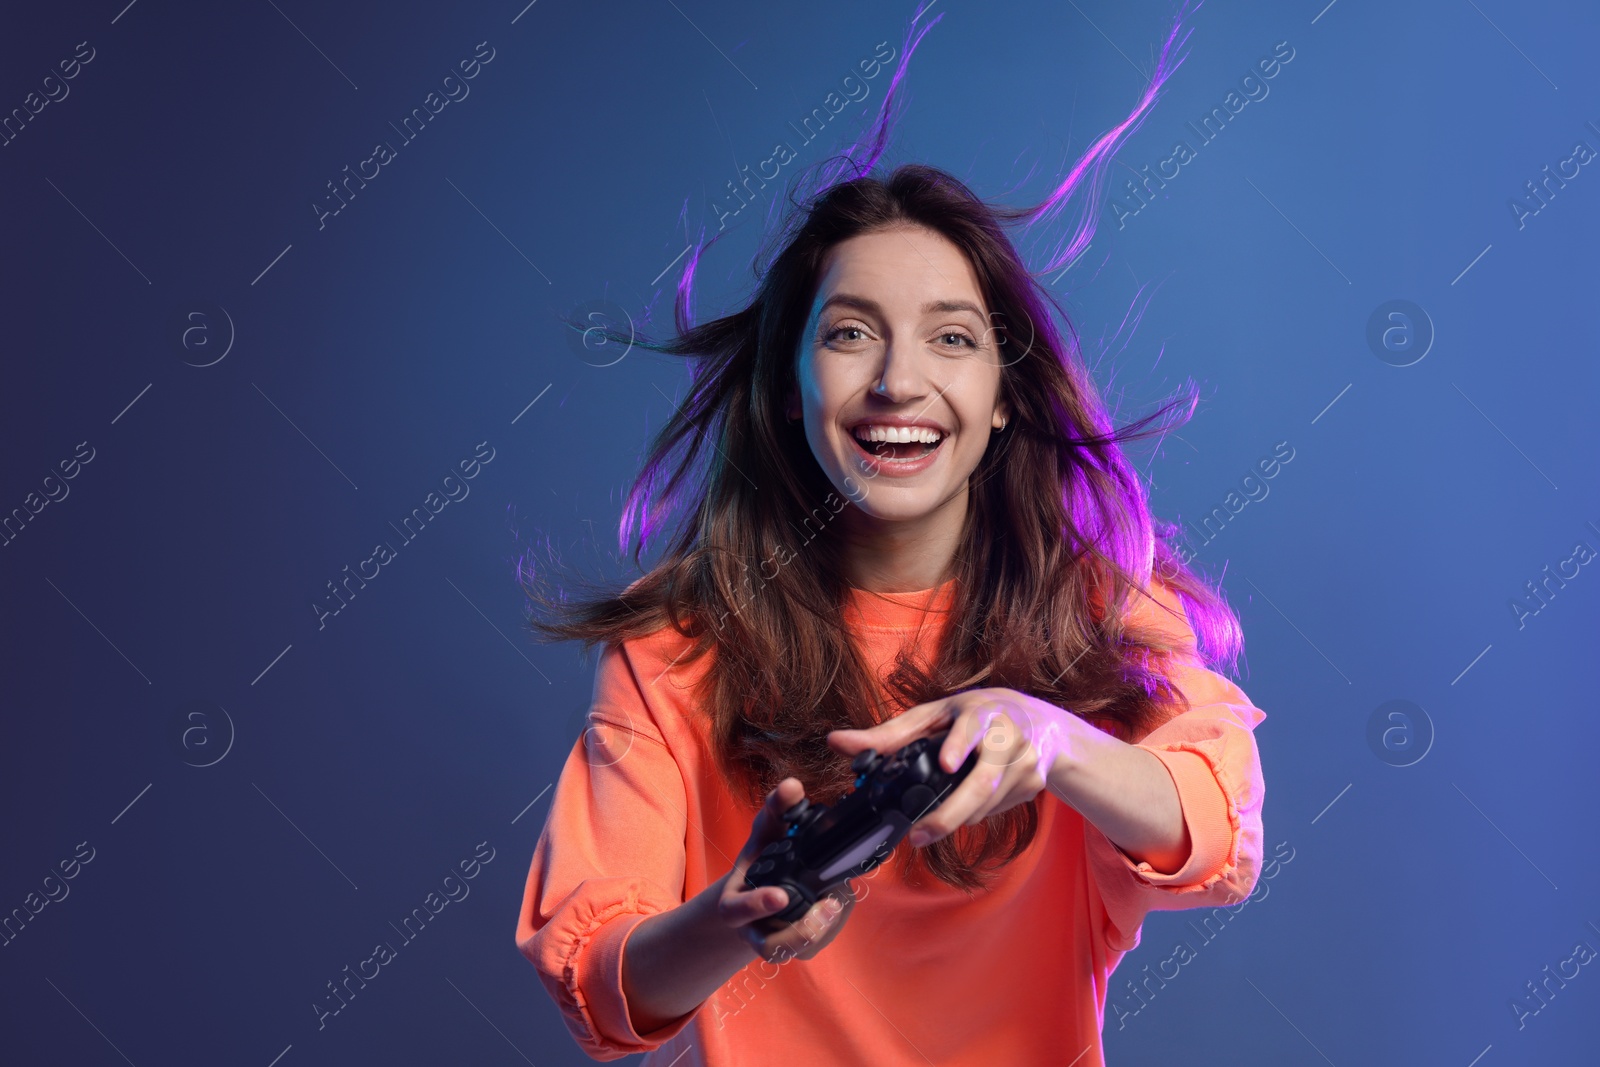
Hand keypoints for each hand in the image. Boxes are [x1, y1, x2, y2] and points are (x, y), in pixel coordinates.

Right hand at [716, 777, 857, 963]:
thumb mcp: (767, 832)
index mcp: (734, 902)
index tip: (779, 896)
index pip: (738, 910)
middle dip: (801, 931)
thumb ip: (777, 811)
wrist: (759, 891)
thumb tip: (792, 786)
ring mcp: (774, 941)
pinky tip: (837, 903)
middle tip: (830, 904)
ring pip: (795, 951)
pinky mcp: (795, 948)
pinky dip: (828, 929)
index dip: (756, 905)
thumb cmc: (764, 857)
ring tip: (837, 903)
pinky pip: (812, 948)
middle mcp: (750, 928)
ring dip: (820, 930)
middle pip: (771, 944)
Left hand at [826, 688, 1091, 847]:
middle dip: (951, 813)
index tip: (946, 763)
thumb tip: (836, 742)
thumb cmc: (975, 715)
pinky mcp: (1033, 786)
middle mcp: (1008, 736)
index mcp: (980, 711)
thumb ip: (887, 734)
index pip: (972, 726)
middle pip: (982, 781)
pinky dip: (974, 815)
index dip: (960, 744)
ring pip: (987, 803)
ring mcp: (1025, 763)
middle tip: (920, 835)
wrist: (1042, 724)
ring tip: (930, 828)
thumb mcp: (934, 717)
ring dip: (957, 818)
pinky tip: (964, 809)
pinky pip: (995, 811)